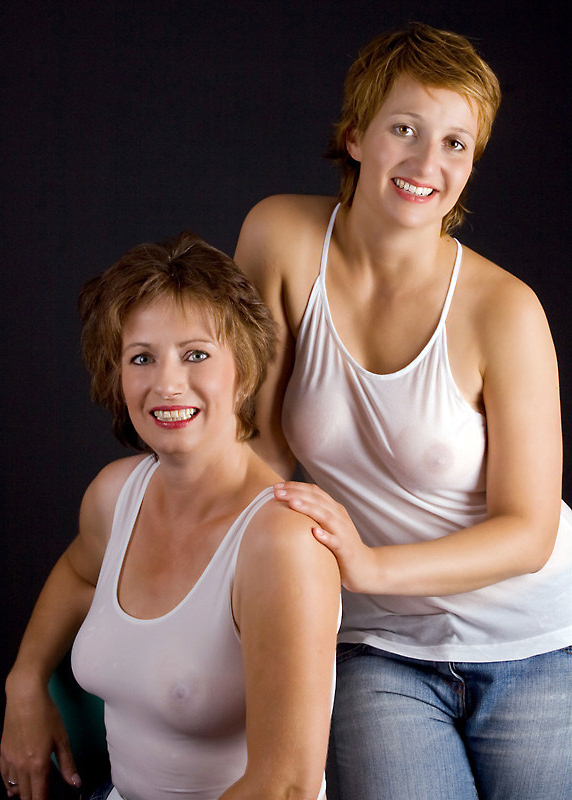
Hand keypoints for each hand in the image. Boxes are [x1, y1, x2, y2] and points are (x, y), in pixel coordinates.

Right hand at [1, 677, 79, 799]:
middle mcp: (21, 766)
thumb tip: (75, 782)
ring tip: (31, 793)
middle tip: (44, 796)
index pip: (39, 796)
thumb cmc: (45, 714)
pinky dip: (9, 785)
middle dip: (35, 798)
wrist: (25, 697)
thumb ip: (67, 764)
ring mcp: (10, 760)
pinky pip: (4, 777)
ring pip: (14, 788)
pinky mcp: (3, 752)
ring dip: (23, 793)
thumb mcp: (62, 738)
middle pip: (26, 795)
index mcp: (38, 765)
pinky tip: (13, 787)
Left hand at [273, 482, 374, 591]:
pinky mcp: (346, 549)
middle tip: (276, 492)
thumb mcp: (326, 526)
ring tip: (292, 503)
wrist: (365, 567)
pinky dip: (326, 536)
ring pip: (326, 516)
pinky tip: (315, 533)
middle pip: (317, 499)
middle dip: (296, 493)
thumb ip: (312, 516)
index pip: (314, 492)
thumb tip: (286, 508)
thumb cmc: (340, 546)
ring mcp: (343, 532)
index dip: (295, 487)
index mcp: (333, 509)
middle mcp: (339, 516)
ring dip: (309, 508)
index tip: (275, 487)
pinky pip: (336, 541)